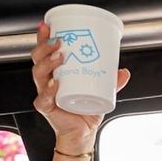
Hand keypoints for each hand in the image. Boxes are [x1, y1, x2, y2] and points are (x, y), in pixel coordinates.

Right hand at [31, 21, 130, 148]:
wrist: (83, 134)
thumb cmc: (86, 112)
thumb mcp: (101, 93)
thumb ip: (111, 82)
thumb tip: (124, 71)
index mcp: (55, 74)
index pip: (45, 52)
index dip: (43, 38)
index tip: (49, 26)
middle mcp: (46, 82)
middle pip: (37, 59)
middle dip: (45, 48)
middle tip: (58, 42)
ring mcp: (44, 94)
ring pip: (38, 74)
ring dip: (47, 64)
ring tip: (59, 58)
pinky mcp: (46, 107)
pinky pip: (43, 97)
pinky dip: (49, 90)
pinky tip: (55, 84)